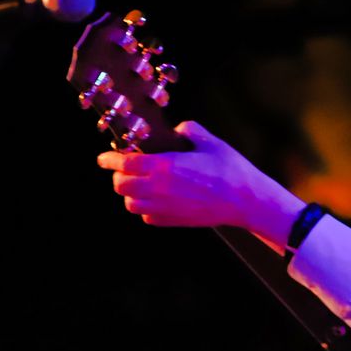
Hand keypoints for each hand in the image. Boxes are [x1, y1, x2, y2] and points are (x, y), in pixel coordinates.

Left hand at [96, 121, 301, 244]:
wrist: (246, 201)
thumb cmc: (231, 170)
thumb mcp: (210, 142)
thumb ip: (188, 130)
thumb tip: (177, 129)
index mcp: (164, 166)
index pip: (124, 163)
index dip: (109, 159)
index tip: (104, 157)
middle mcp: (158, 189)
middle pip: (121, 185)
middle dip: (119, 175)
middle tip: (127, 168)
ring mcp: (164, 208)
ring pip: (131, 204)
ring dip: (131, 193)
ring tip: (140, 185)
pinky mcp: (173, 221)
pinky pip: (147, 217)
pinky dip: (146, 208)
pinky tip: (157, 200)